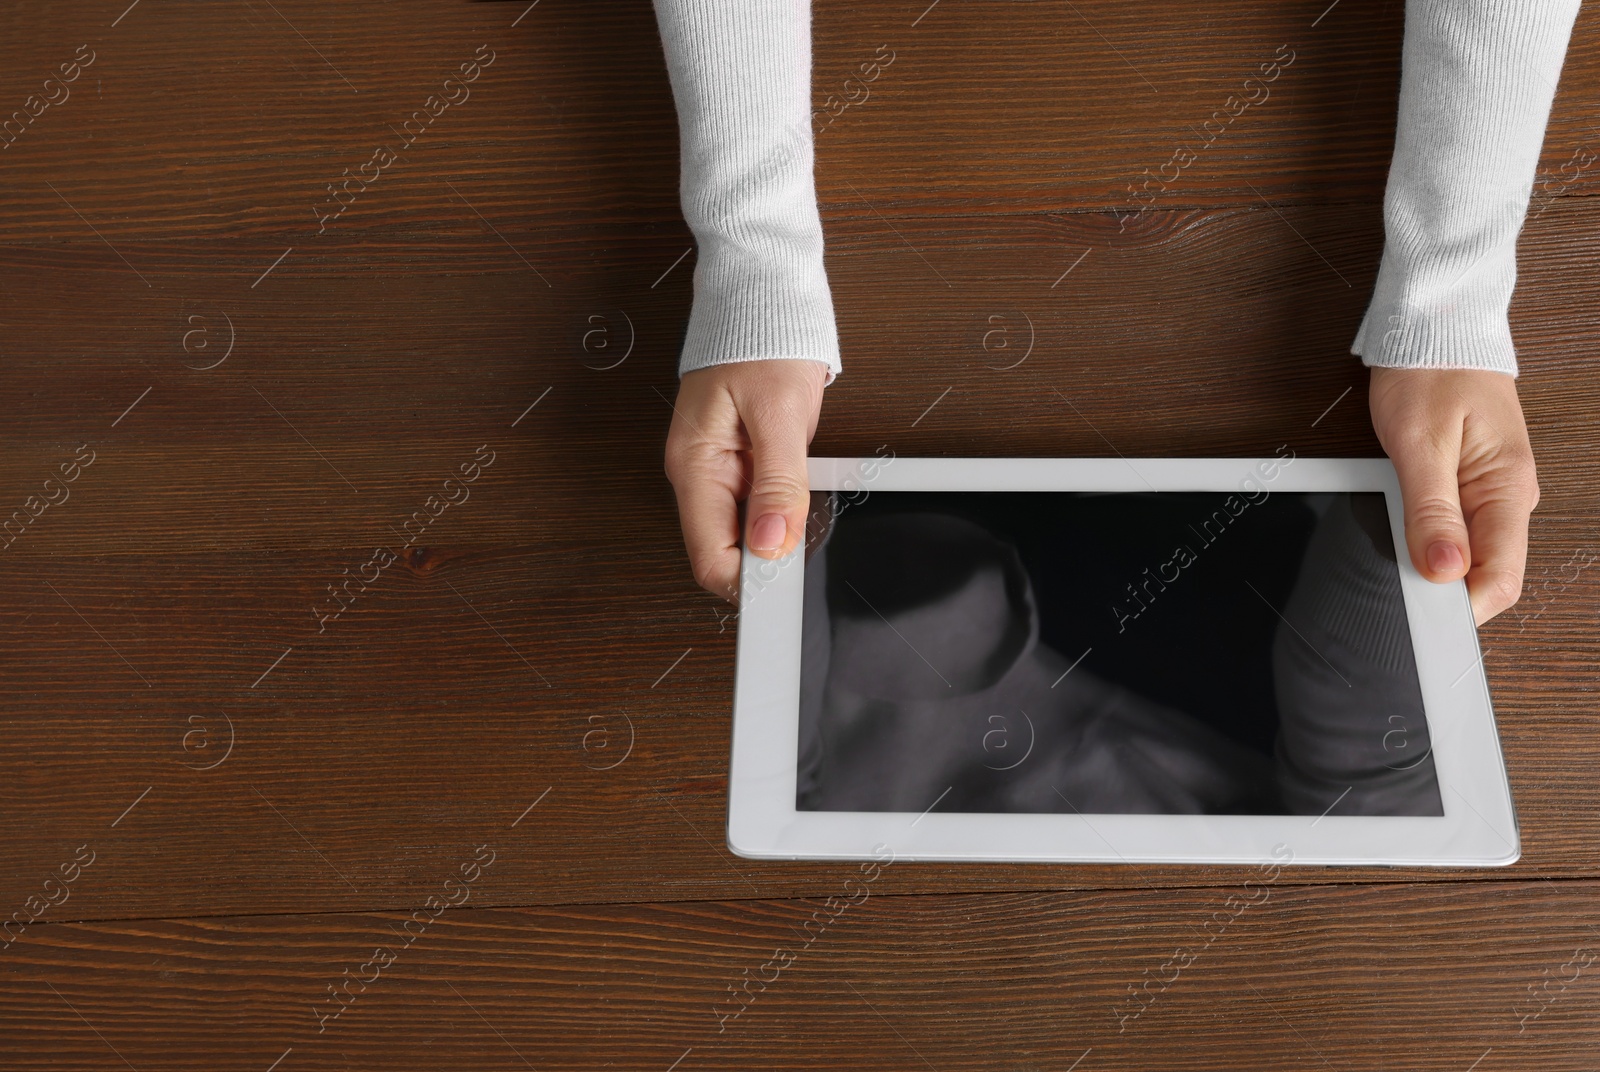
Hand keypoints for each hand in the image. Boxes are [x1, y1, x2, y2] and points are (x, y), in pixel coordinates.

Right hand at [664, 358, 830, 601]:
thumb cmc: (763, 339)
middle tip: (808, 550)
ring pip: (748, 533)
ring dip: (780, 534)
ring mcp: (721, 470)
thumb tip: (773, 542)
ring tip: (808, 510)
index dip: (748, 581)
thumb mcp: (778, 412)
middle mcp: (701, 475)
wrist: (763, 296)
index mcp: (694, 466)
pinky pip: (762, 504)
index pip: (710, 556)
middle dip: (767, 561)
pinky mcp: (743, 461)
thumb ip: (778, 481)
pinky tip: (804, 491)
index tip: (786, 585)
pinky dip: (786, 508)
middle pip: (727, 552)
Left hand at [1367, 367, 1540, 626]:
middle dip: (1440, 588)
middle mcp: (1507, 496)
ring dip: (1430, 560)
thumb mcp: (1420, 444)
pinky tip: (1401, 524)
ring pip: (1465, 553)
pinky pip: (1452, 528)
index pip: (1499, 578)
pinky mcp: (1468, 483)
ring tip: (1394, 544)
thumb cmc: (1429, 372)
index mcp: (1507, 490)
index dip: (1461, 608)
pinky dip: (1424, 535)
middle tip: (1393, 583)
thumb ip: (1431, 511)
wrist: (1435, 328)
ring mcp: (1489, 491)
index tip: (1421, 618)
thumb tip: (1443, 569)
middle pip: (1482, 572)